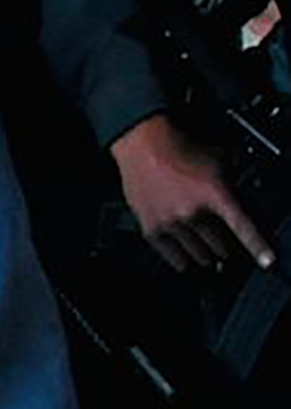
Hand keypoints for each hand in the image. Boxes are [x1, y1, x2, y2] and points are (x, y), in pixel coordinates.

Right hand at [110, 114, 272, 273]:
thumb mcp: (217, 161)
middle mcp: (193, 213)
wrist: (142, 144)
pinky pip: (169, 254)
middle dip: (225, 248)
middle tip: (225, 248)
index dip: (257, 247)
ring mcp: (170, 222)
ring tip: (208, 258)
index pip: (242, 228)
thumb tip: (239, 200)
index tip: (266, 261)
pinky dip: (179, 260)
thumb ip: (229, 185)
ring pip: (197, 253)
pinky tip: (184, 263)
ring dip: (205, 256)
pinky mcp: (150, 227)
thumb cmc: (177, 147)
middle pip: (220, 245)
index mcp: (214, 195)